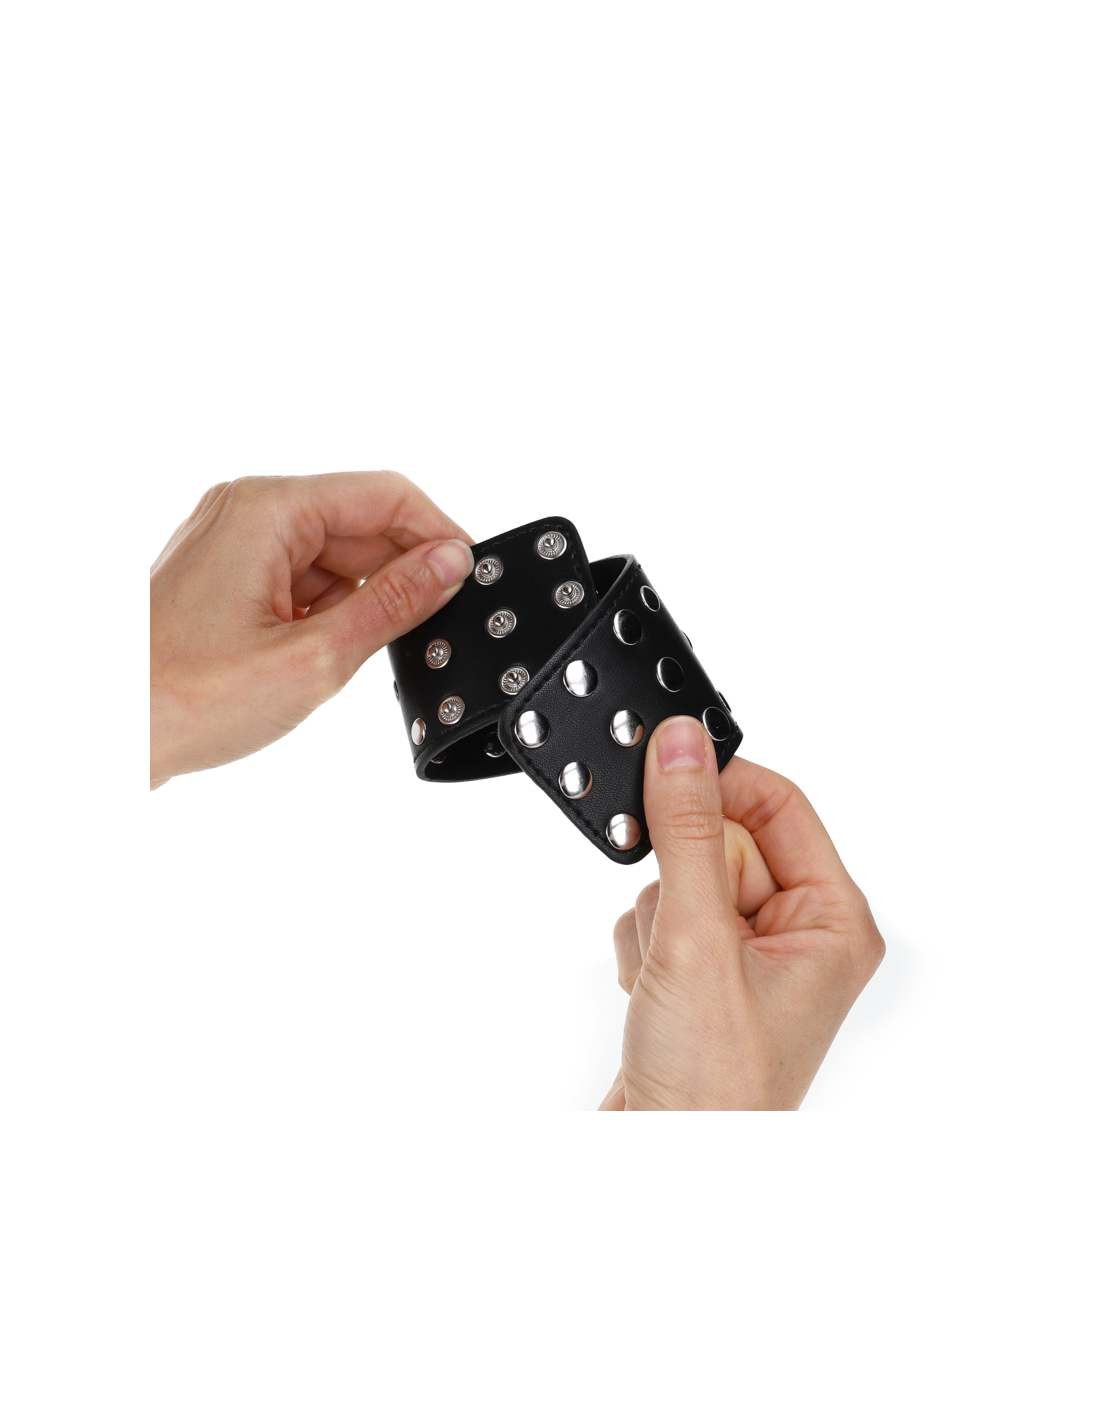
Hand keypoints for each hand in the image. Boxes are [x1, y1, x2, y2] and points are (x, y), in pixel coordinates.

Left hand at [150, 470, 472, 787]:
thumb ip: (395, 604)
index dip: (439, 534)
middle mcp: (249, 511)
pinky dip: (328, 613)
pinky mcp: (229, 577)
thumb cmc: (183, 698)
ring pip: (335, 556)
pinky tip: (326, 656)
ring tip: (354, 659)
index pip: (386, 494)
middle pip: (361, 523)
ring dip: (361, 602)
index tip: (471, 579)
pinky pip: (304, 579)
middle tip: (427, 632)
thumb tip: (451, 565)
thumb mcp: (315, 658)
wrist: (106, 736)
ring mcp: (235, 543)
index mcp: (268, 509)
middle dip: (401, 575)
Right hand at [602, 717, 883, 1109]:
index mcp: (833, 920)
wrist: (660, 1166)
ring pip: (682, 876)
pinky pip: (659, 914)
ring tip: (667, 979)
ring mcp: (747, 957)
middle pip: (723, 840)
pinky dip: (642, 944)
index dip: (721, 783)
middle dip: (681, 880)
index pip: (780, 805)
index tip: (664, 767)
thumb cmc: (714, 1086)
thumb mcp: (698, 939)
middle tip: (678, 929)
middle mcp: (798, 935)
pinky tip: (651, 991)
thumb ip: (688, 831)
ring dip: (657, 919)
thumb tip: (684, 745)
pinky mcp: (702, 975)